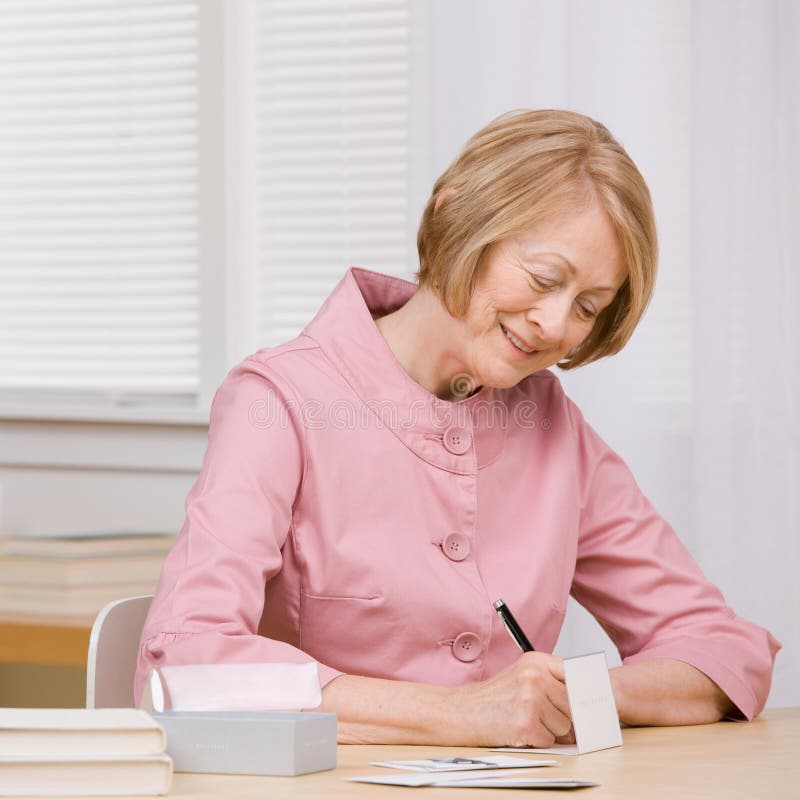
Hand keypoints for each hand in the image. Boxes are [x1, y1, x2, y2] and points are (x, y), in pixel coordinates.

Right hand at [448, 652, 572, 746]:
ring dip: (548, 730)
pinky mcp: (525, 724)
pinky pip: (550, 741)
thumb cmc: (492, 697)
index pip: (576, 674)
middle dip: (560, 716)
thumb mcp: (521, 676)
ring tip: (524, 720)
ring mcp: (530, 700)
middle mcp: (535, 677)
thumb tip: (583, 703)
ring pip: (564, 726)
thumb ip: (551, 682)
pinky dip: (536, 741)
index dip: (581, 691)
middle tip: (536, 713)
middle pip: (573, 705)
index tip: (584, 700)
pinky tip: (518, 730)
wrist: (460, 711)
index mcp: (536, 661)